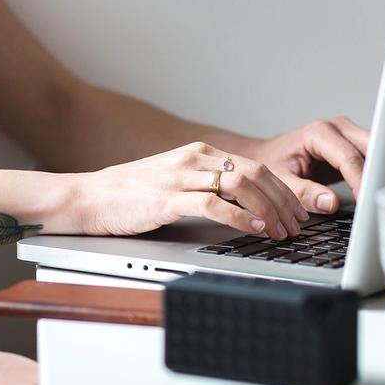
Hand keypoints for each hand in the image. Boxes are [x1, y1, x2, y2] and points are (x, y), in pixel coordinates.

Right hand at [71, 142, 309, 238]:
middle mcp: (193, 159)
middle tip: (297, 223)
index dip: (281, 189)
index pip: (254, 166)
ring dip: (268, 209)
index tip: (296, 210)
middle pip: (255, 173)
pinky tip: (254, 229)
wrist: (87, 198)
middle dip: (283, 200)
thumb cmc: (129, 195)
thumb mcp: (175, 181)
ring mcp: (180, 178)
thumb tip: (244, 205)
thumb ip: (206, 186)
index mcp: (199, 153)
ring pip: (241, 184)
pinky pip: (213, 205)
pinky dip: (241, 217)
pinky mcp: (166, 200)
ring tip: (281, 230)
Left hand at [248, 116, 369, 214]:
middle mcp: (336, 127)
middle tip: (379, 200)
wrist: (267, 156)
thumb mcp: (281, 181)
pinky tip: (373, 190)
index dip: (360, 182)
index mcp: (318, 132)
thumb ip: (304, 193)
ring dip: (379, 172)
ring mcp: (347, 133)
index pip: (349, 158)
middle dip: (377, 174)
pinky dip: (375, 172)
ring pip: (375, 150)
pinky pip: (371, 157)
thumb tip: (330, 202)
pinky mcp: (352, 144)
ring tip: (379, 196)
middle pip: (370, 148)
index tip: (365, 202)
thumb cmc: (271, 164)